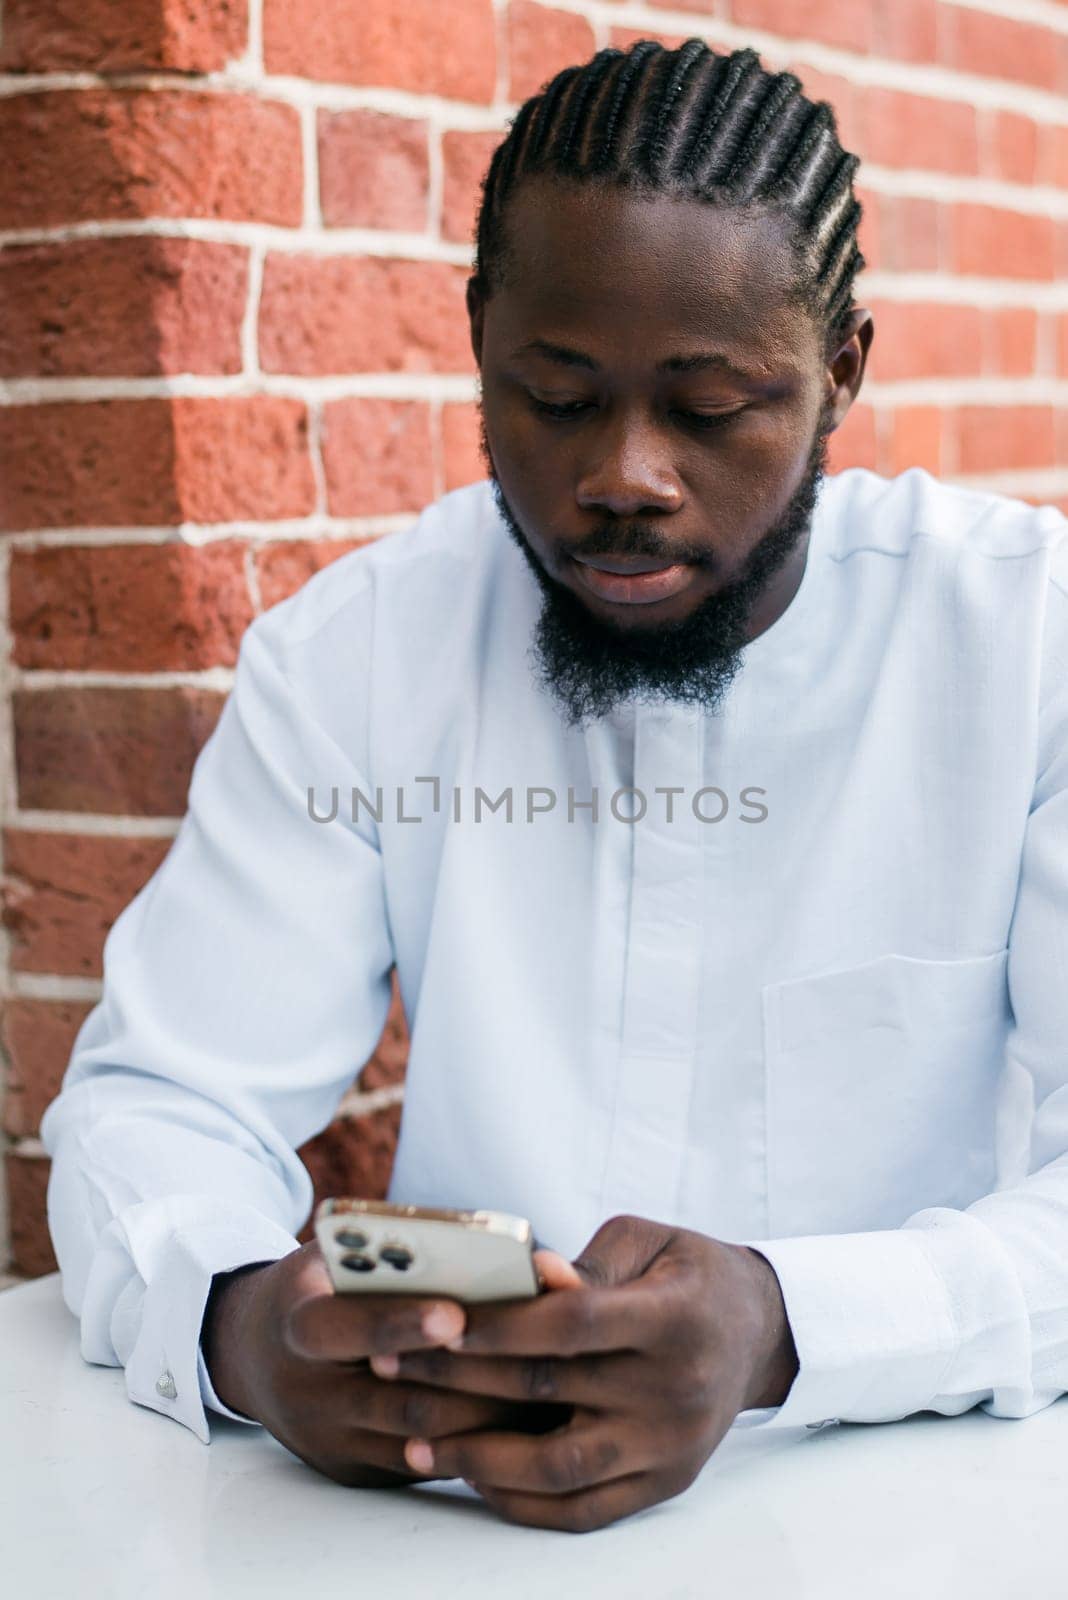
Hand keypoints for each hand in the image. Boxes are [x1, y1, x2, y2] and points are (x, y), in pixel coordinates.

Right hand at [200, 1241, 548, 1488]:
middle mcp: (308, 1394)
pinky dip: (473, 1441)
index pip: (345, 1330)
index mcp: (297, 1326)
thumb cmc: (321, 1285)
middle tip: (536, 1360)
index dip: (401, 1323)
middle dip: (471, 1380)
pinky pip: (423, 1463)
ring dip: (487, 1418)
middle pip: (399, 1401)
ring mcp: (331, 1443)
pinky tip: (523, 1420)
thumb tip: (481, 1249)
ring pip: (421, 1441)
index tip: (457, 1312)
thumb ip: (395, 1251)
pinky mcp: (355, 1471)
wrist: (255, 1355)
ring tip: (546, 1390)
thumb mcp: (337, 1254)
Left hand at [370, 1215, 797, 1530]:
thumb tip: (527, 1274)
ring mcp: (671, 1447)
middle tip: (389, 1366)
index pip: (573, 1325)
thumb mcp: (647, 1240)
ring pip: (559, 1467)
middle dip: (460, 1380)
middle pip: (551, 1392)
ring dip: (478, 1456)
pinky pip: (583, 1509)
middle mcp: (676, 1390)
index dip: (501, 1325)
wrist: (756, 1332)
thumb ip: (586, 1261)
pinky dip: (522, 1501)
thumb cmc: (686, 1272)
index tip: (435, 1320)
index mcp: (674, 1317)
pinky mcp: (664, 1484)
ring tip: (414, 1441)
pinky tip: (472, 1476)